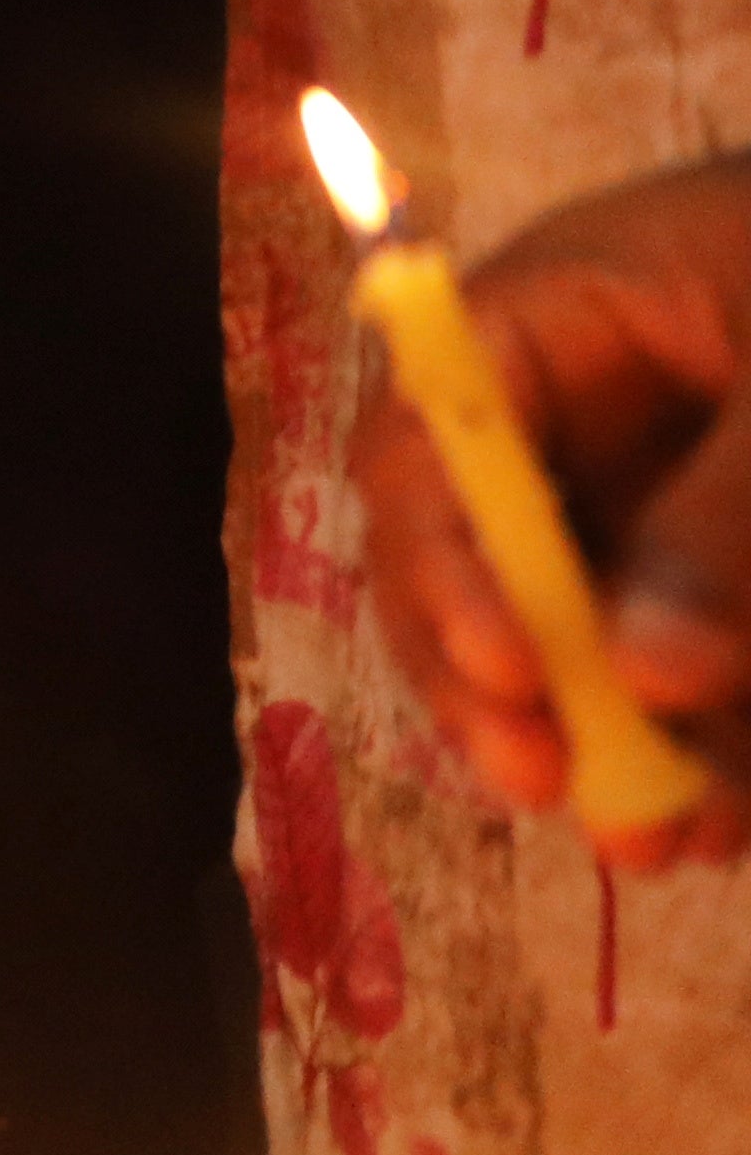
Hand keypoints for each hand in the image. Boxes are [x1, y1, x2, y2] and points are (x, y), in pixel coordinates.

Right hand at [353, 145, 750, 863]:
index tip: (513, 670)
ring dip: (624, 743)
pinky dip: (715, 740)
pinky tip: (732, 810)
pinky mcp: (722, 566)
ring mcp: (648, 496)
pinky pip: (689, 659)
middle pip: (477, 564)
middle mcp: (570, 421)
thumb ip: (730, 510)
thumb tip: (645, 673)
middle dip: (511, 687)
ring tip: (676, 833)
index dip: (446, 562)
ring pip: (590, 639)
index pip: (433, 446)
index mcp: (549, 320)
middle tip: (552, 781)